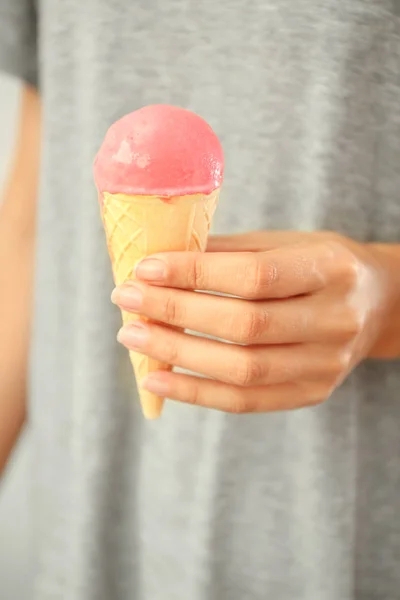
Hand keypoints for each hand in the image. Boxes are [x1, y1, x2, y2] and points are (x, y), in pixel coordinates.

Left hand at [112, 231, 399, 412]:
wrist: (375, 305)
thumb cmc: (319, 267)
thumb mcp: (284, 245)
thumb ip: (228, 255)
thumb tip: (159, 266)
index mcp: (330, 270)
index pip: (255, 277)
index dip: (194, 275)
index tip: (145, 270)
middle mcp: (335, 321)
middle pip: (245, 326)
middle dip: (176, 314)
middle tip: (127, 300)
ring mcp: (325, 365)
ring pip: (242, 370)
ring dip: (178, 355)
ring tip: (133, 336)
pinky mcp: (311, 393)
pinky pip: (245, 402)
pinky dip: (196, 392)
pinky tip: (158, 378)